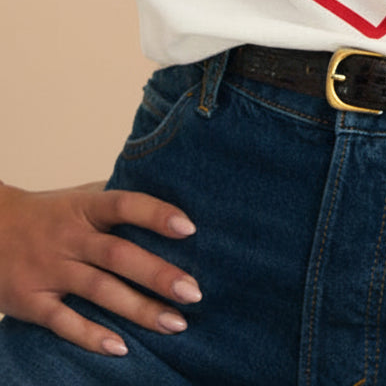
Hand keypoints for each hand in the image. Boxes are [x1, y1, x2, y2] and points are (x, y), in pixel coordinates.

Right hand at [0, 180, 201, 357]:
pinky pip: (63, 321)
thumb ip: (117, 202)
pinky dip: (91, 335)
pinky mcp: (31, 301)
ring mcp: (49, 270)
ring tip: (175, 323)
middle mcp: (69, 238)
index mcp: (84, 208)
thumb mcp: (79, 199)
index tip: (190, 228)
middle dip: (157, 274)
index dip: (156, 214)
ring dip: (138, 309)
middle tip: (194, 292)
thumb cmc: (48, 215)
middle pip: (117, 254)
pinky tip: (121, 347)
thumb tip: (173, 198)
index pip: (123, 205)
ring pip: (98, 290)